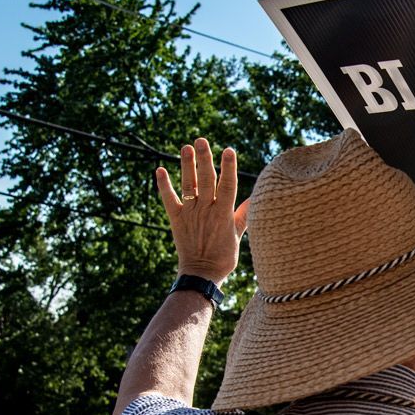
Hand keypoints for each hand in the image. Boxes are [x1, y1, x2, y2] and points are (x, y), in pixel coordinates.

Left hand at [155, 138, 248, 284]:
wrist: (201, 274)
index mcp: (223, 213)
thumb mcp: (238, 235)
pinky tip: (160, 169)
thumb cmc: (224, 257)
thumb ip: (243, 215)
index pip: (228, 185)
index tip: (229, 150)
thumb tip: (254, 198)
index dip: (228, 167)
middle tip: (202, 140)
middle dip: (204, 159)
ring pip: (188, 185)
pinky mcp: (176, 219)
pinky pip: (169, 199)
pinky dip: (164, 185)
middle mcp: (206, 210)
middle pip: (206, 179)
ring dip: (186, 165)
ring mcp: (190, 214)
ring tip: (186, 147)